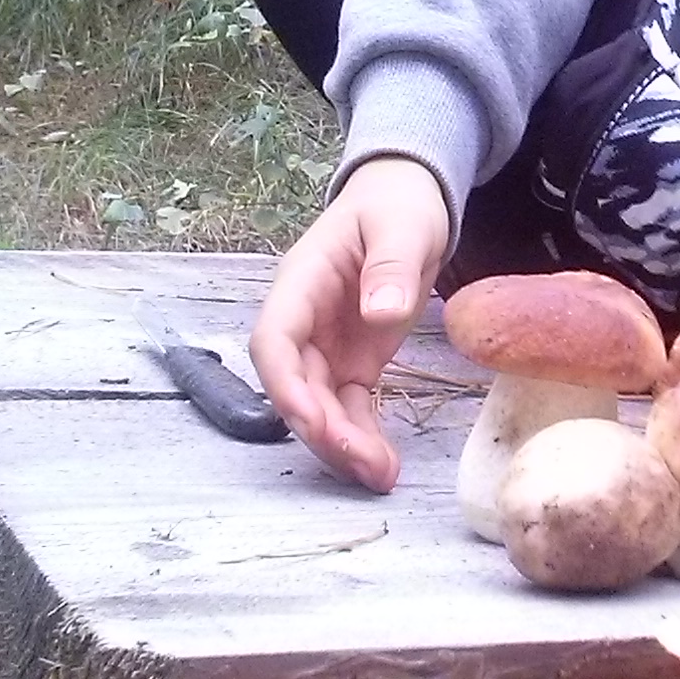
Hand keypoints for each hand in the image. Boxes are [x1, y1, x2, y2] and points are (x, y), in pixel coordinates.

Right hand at [250, 154, 451, 490]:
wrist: (406, 202)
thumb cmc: (397, 206)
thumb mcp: (401, 226)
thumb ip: (390, 266)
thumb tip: (378, 313)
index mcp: (301, 283)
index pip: (273, 340)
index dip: (284, 385)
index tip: (311, 420)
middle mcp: (304, 321)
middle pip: (294, 384)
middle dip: (320, 428)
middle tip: (361, 463)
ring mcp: (326, 346)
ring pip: (320, 405)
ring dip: (342, 444)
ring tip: (379, 476)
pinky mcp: (353, 362)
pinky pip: (349, 407)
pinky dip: (363, 437)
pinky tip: (383, 467)